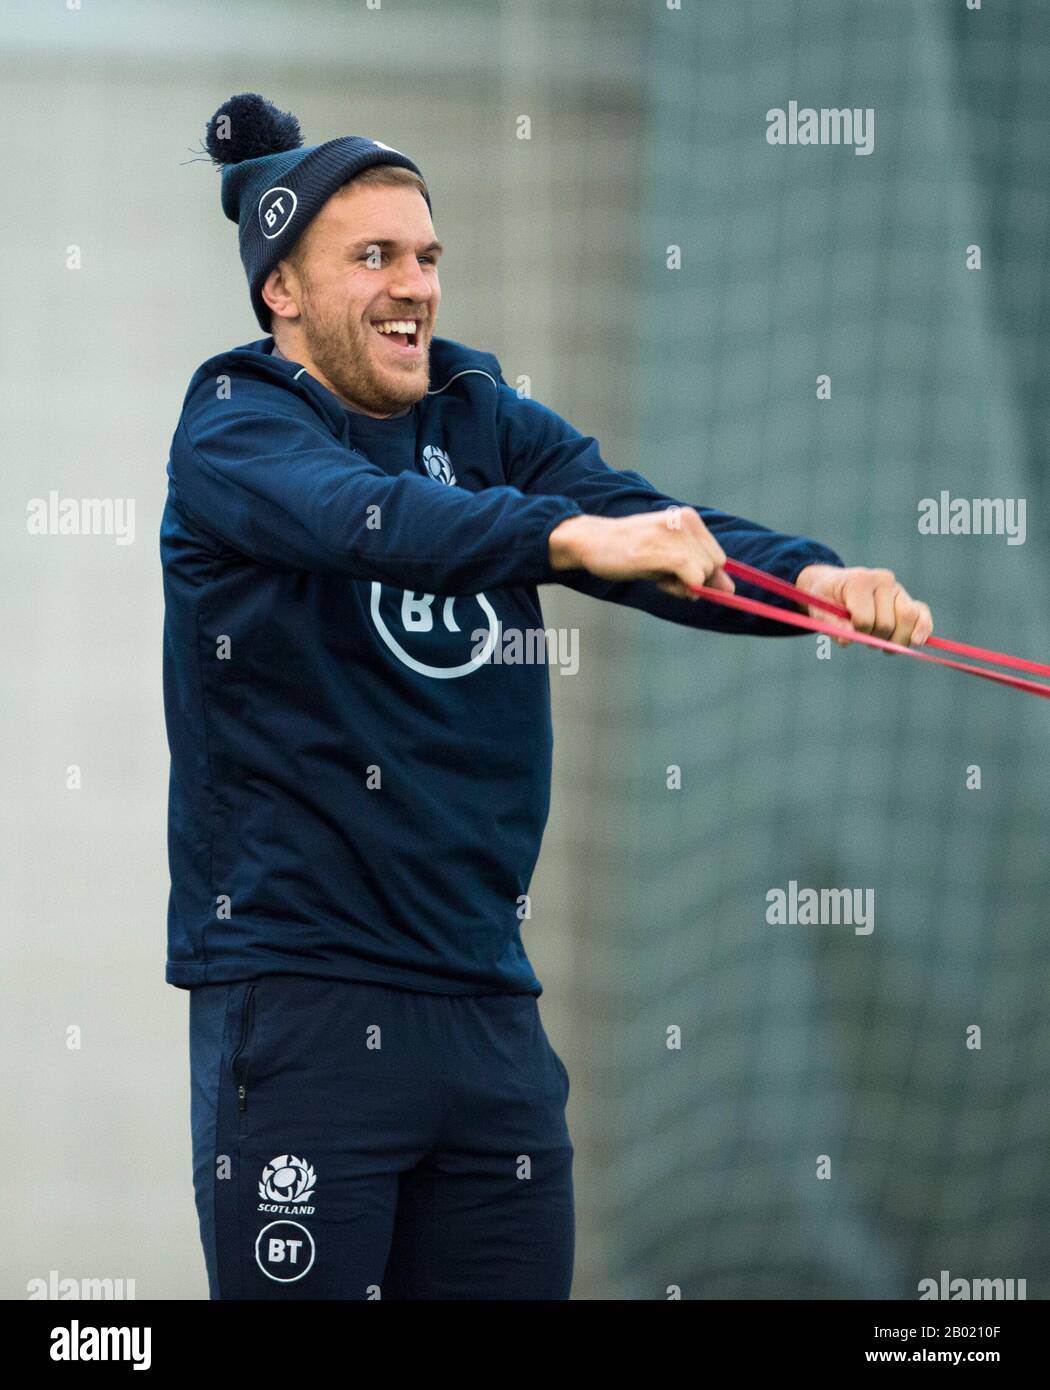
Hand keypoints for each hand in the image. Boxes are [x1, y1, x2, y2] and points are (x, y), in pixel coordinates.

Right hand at [548, 507, 734, 598]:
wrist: (591, 541)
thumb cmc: (628, 551)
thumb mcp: (667, 557)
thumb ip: (699, 570)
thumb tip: (731, 592)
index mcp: (689, 518)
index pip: (718, 556)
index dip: (702, 574)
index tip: (674, 575)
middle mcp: (687, 521)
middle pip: (715, 565)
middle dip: (695, 580)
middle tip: (662, 577)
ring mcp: (677, 535)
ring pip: (705, 574)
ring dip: (683, 586)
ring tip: (656, 576)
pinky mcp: (666, 551)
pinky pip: (694, 580)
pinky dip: (679, 588)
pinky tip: (656, 581)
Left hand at [793, 564, 933, 648]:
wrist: (835, 585)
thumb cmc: (827, 600)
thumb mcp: (821, 612)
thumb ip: (833, 626)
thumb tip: (848, 641)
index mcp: (860, 582)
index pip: (864, 620)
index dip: (856, 633)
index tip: (848, 630)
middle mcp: (883, 581)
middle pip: (886, 624)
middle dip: (875, 639)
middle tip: (863, 636)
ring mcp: (898, 589)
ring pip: (907, 620)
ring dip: (896, 641)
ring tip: (883, 645)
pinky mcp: (908, 598)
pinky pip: (922, 614)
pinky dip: (923, 629)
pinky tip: (918, 642)